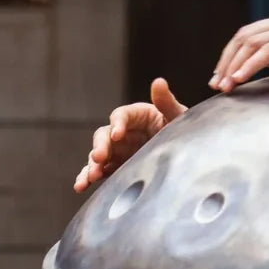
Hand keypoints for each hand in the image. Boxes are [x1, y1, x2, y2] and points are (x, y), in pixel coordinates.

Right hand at [73, 78, 186, 192]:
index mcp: (138, 115)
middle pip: (104, 135)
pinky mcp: (116, 167)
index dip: (118, 123)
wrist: (187, 154)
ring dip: (91, 165)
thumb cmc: (182, 130)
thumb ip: (167, 102)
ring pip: (98, 154)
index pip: (122, 115)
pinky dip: (88, 177)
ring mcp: (118, 150)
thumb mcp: (177, 116)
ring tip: (90, 177)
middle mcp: (124, 132)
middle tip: (99, 157)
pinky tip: (81, 186)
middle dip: (100, 145)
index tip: (117, 134)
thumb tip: (159, 81)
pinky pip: (99, 171)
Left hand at [210, 12, 268, 92]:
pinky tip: (240, 79)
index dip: (232, 54)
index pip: (250, 34)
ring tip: (224, 86)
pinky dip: (250, 65)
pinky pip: (267, 51)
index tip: (224, 75)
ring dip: (233, 65)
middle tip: (216, 84)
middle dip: (226, 60)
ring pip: (251, 43)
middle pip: (244, 37)